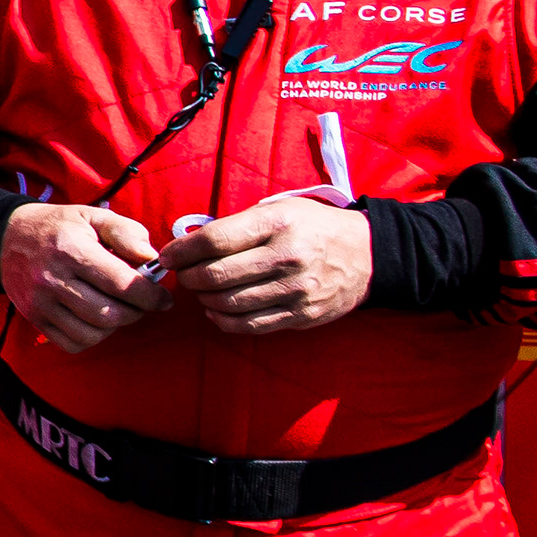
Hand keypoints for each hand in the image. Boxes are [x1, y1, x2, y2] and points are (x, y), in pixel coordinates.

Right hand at [0, 202, 167, 352]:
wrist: (8, 238)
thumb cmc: (60, 226)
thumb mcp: (93, 216)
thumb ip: (126, 233)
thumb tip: (151, 258)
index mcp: (71, 249)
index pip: (122, 284)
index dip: (151, 296)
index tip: (163, 298)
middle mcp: (53, 279)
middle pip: (110, 314)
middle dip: (136, 312)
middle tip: (142, 303)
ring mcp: (40, 303)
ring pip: (93, 333)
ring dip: (116, 326)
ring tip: (119, 308)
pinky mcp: (34, 318)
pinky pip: (73, 343)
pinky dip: (93, 337)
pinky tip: (96, 319)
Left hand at [162, 197, 371, 336]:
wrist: (368, 255)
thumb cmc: (313, 227)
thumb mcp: (280, 210)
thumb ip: (237, 225)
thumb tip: (188, 242)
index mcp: (277, 223)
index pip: (214, 240)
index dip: (181, 251)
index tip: (168, 256)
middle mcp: (286, 256)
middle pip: (215, 275)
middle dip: (189, 278)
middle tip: (184, 275)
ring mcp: (295, 289)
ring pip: (228, 303)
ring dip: (204, 299)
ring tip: (202, 291)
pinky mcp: (301, 315)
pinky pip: (249, 326)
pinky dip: (223, 320)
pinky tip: (217, 310)